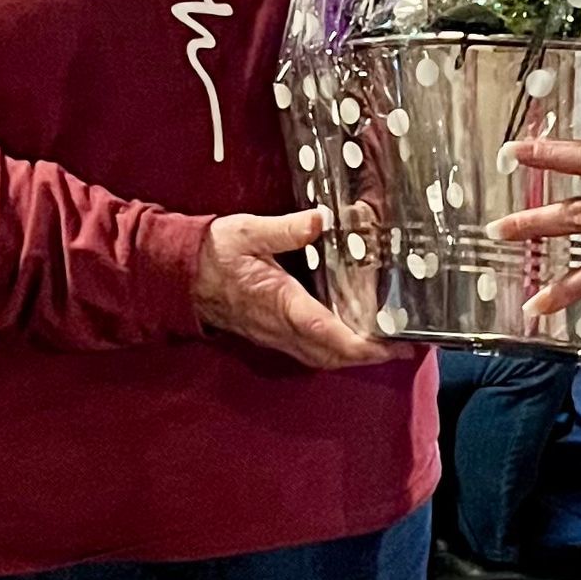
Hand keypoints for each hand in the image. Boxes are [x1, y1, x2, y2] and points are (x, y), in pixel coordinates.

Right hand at [193, 209, 407, 368]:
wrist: (177, 276)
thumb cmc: (212, 253)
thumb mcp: (246, 231)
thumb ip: (285, 229)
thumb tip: (320, 220)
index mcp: (279, 302)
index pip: (327, 332)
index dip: (362, 344)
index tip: (391, 345)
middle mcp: (279, 327)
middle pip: (331, 355)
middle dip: (368, 356)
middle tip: (403, 348)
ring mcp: (274, 335)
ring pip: (321, 358)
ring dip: (352, 358)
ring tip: (385, 346)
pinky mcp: (271, 335)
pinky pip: (309, 353)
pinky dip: (334, 351)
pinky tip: (350, 338)